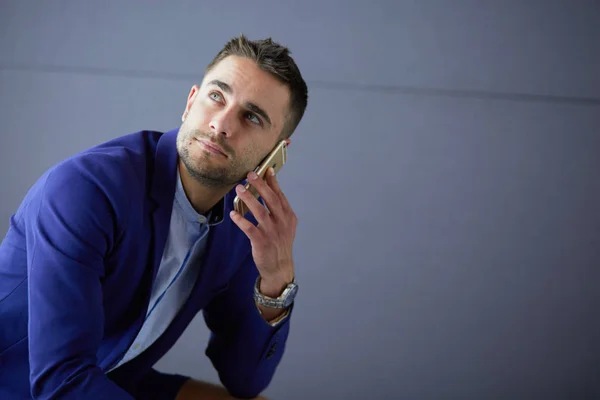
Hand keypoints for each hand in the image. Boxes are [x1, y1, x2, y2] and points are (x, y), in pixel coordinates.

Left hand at [230, 168, 296, 296]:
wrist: (279, 267)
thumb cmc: (280, 243)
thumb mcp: (285, 225)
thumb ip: (279, 209)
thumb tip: (269, 189)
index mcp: (288, 216)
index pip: (280, 195)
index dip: (273, 182)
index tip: (267, 170)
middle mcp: (281, 222)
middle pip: (271, 200)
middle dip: (260, 185)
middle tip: (250, 174)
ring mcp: (271, 232)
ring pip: (259, 212)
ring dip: (249, 199)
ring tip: (239, 189)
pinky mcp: (261, 242)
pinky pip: (249, 228)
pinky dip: (241, 220)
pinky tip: (233, 214)